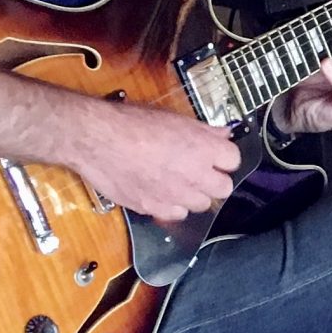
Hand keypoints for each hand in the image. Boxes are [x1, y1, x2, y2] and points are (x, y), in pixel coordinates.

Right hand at [72, 102, 243, 221]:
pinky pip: (175, 214)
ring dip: (194, 195)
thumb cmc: (132, 123)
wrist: (97, 139)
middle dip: (214, 180)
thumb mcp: (173, 117)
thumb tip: (221, 135)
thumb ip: (203, 131)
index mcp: (203, 148)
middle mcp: (195, 175)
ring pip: (201, 205)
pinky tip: (161, 192)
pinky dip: (172, 206)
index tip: (215, 155)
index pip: (234, 160)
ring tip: (178, 182)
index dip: (224, 157)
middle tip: (200, 171)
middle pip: (223, 188)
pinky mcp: (154, 208)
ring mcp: (175, 195)